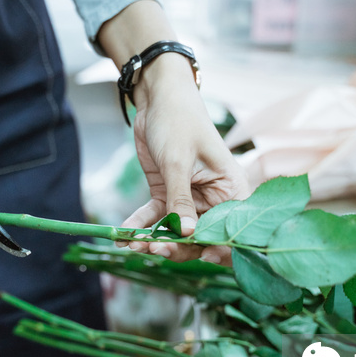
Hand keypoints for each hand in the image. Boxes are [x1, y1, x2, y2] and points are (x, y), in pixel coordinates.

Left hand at [121, 54, 250, 263]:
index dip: (222, 247)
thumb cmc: (179, 121)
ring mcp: (188, 199)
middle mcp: (213, 200)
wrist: (157, 99)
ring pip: (175, 231)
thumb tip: (186, 233)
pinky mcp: (166, 195)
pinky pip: (155, 217)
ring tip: (133, 243)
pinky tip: (123, 234)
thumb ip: (180, 199)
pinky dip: (140, 225)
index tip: (203, 257)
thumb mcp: (178, 161)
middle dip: (177, 246)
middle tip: (154, 248)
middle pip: (199, 236)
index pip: (231, 228)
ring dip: (154, 239)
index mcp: (231, 190)